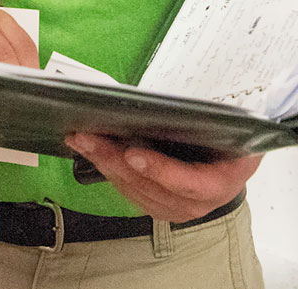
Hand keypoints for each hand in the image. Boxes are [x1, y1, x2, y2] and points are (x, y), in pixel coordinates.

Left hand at [65, 134, 260, 221]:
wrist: (234, 158)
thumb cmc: (225, 137)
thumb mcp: (223, 125)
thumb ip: (199, 120)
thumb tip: (156, 107)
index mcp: (225, 179)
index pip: (192, 183)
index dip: (160, 171)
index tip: (131, 155)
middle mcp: (204, 202)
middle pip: (154, 188)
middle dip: (115, 161)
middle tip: (88, 138)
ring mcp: (182, 208)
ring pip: (138, 192)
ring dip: (106, 165)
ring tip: (81, 141)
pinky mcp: (163, 208)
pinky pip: (133, 194)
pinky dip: (110, 173)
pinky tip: (92, 154)